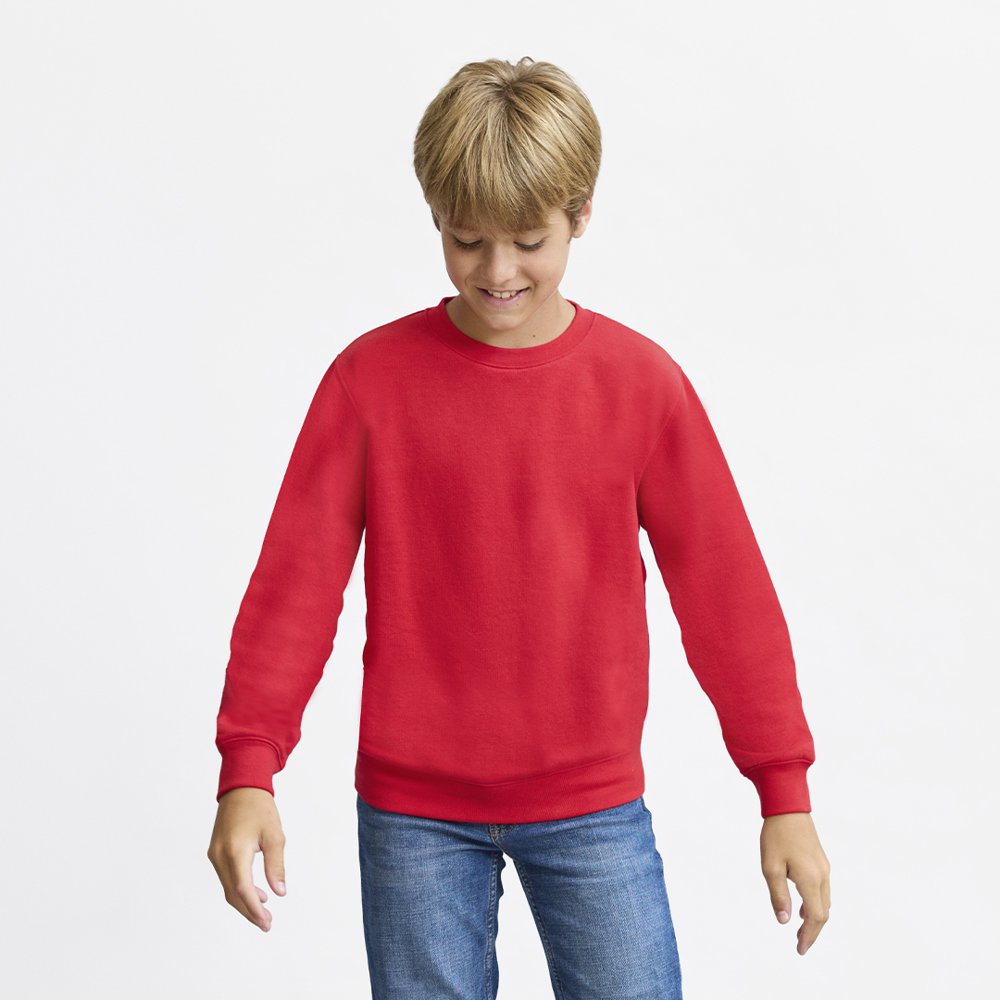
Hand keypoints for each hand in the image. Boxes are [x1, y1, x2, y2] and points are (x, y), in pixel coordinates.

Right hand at [207, 787, 286, 931]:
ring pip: (228, 887)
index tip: (266, 922)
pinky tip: (255, 892)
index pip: (243, 889)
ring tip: (264, 911)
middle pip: (232, 893)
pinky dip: (238, 888)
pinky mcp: (215, 852)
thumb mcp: (274, 836)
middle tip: (266, 924)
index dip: (254, 909)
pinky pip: (226, 877)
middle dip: (249, 911)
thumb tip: (279, 892)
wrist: (241, 787)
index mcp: (235, 850)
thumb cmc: (260, 808)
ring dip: (244, 901)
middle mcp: (220, 855)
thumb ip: (275, 866)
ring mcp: (215, 854)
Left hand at [760, 812, 829, 954]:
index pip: (816, 917)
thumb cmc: (776, 836)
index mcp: (810, 879)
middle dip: (813, 931)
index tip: (800, 949)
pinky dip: (815, 903)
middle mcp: (822, 876)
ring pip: (824, 902)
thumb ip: (779, 895)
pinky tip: (803, 907)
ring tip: (800, 929)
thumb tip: (784, 921)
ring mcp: (824, 868)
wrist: (788, 807)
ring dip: (814, 918)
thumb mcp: (771, 867)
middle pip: (823, 913)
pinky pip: (822, 890)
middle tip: (799, 944)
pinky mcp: (820, 861)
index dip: (809, 936)